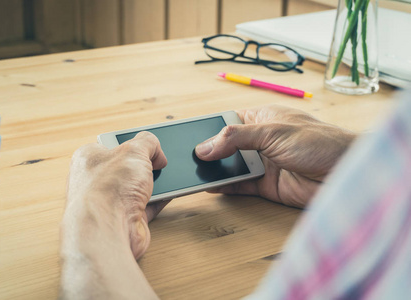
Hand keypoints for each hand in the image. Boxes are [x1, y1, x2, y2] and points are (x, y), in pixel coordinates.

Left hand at [64, 132, 168, 259]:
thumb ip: (148, 142)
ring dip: (153, 184)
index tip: (147, 144)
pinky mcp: (124, 220)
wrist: (107, 231)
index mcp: (89, 158)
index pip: (112, 144)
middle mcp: (96, 181)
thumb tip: (156, 152)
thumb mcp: (134, 150)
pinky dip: (158, 201)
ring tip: (170, 176)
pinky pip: (145, 206)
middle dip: (145, 165)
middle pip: (127, 167)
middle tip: (160, 162)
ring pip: (137, 188)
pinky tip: (170, 193)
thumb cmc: (109, 188)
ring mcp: (109, 202)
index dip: (132, 143)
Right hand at [195, 105, 355, 207]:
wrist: (345, 175)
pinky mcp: (266, 186)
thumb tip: (205, 147)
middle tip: (184, 158)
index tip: (188, 136)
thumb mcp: (272, 132)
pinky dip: (224, 187)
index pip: (228, 121)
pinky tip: (210, 185)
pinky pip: (239, 186)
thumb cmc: (318, 142)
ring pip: (230, 167)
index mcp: (262, 119)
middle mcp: (260, 141)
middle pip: (226, 146)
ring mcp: (262, 164)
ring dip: (214, 170)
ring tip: (192, 173)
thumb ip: (236, 137)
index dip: (209, 129)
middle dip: (208, 152)